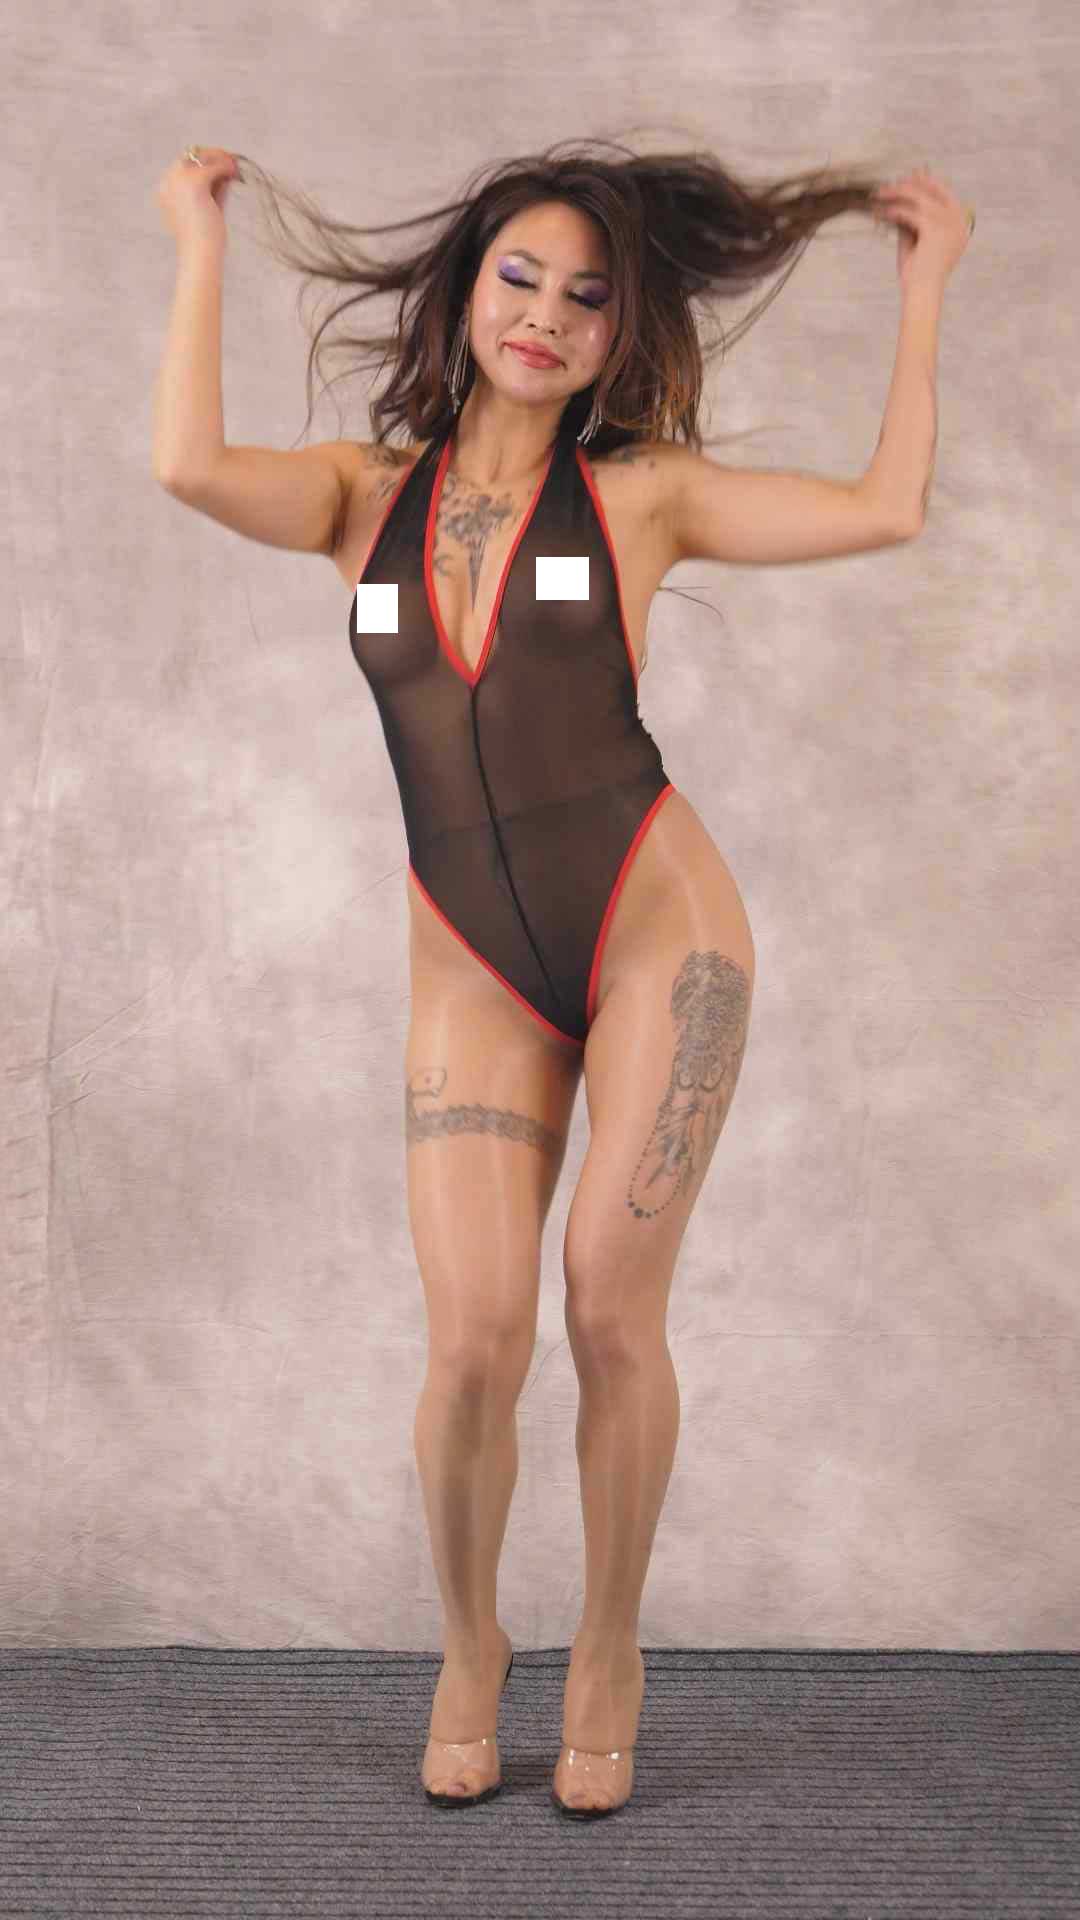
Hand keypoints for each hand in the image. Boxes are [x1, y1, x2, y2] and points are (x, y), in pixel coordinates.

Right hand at [155, 146, 242, 247]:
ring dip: (220, 159)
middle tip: (231, 163)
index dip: (203, 164)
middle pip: (190, 155)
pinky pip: (214, 166)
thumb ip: (213, 190)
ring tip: (235, 168)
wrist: (199, 255)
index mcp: (166, 190)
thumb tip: (226, 173)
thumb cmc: (204, 241)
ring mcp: (180, 180)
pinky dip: (227, 167)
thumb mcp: (207, 210)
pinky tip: (236, 174)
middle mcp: (168, 182)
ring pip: (202, 156)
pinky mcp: (195, 182)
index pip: (184, 166)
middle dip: (212, 156)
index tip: (221, 168)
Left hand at [872, 167, 972, 292]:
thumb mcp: (917, 239)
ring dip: (896, 194)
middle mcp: (958, 219)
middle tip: (887, 186)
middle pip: (931, 189)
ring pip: (918, 197)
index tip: (905, 178)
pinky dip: (893, 210)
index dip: (923, 181)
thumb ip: (912, 218)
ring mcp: (948, 223)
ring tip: (879, 195)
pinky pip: (909, 212)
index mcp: (959, 222)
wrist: (922, 293)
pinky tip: (881, 211)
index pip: (943, 191)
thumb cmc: (919, 273)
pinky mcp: (934, 229)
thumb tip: (900, 196)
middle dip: (907, 184)